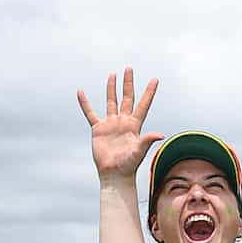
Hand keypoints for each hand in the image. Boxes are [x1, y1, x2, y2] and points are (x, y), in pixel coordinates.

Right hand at [75, 67, 162, 181]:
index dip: (149, 92)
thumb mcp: (139, 151)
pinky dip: (85, 103)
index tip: (155, 79)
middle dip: (128, 83)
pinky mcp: (98, 129)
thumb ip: (147, 140)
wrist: (114, 174)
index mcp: (135, 125)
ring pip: (111, 101)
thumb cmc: (128, 165)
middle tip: (129, 68)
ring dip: (111, 88)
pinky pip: (90, 113)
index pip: (143, 104)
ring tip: (112, 74)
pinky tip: (81, 92)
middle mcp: (123, 121)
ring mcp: (111, 124)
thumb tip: (160, 134)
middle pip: (127, 97)